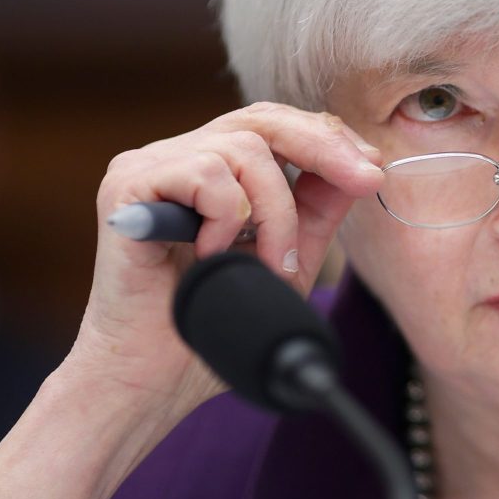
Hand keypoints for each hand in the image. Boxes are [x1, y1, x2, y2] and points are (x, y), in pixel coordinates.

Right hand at [67, 103, 383, 424]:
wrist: (154, 379)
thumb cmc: (210, 327)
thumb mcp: (285, 262)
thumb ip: (315, 212)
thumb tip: (361, 167)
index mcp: (210, 168)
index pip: (275, 126)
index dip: (328, 139)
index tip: (373, 169)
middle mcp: (177, 157)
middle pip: (262, 118)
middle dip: (324, 148)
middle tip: (364, 180)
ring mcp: (148, 167)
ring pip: (243, 149)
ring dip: (275, 213)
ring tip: (270, 265)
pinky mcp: (126, 186)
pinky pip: (204, 173)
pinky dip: (226, 217)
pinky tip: (213, 255)